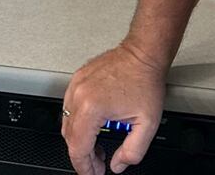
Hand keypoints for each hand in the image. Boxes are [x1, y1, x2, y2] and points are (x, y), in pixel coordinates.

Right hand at [61, 42, 166, 173]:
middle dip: (83, 155)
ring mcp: (76, 85)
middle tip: (99, 162)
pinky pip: (69, 107)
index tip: (94, 173)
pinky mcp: (77, 79)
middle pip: (69, 138)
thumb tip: (117, 165)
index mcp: (92, 108)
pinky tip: (93, 126)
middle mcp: (78, 95)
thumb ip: (132, 152)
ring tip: (97, 146)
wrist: (144, 53)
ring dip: (79, 139)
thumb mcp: (147, 124)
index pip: (78, 148)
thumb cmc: (145, 80)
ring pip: (67, 123)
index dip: (85, 167)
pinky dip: (78, 121)